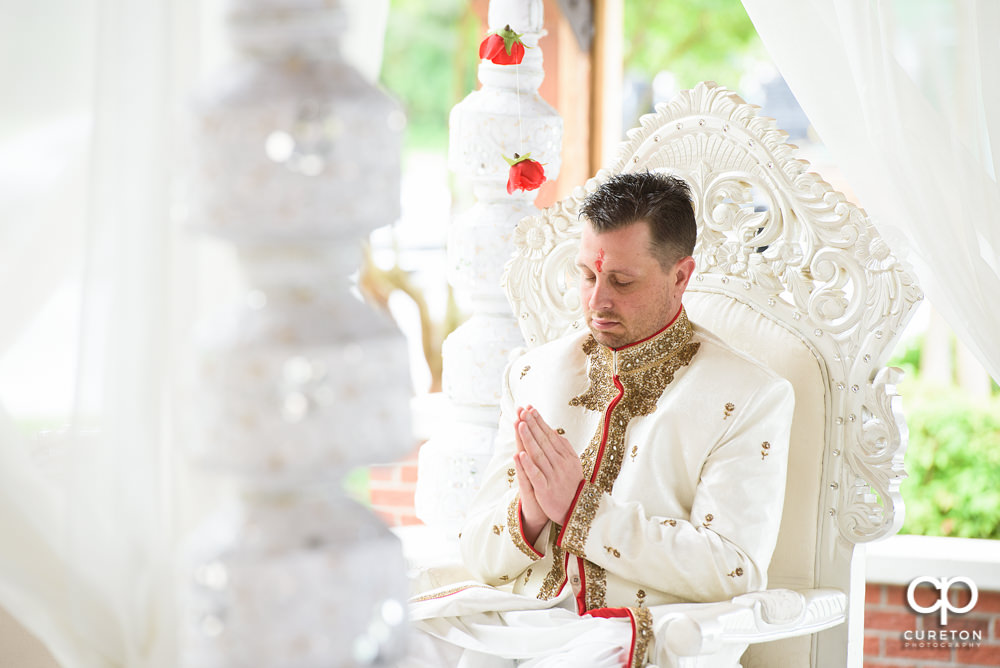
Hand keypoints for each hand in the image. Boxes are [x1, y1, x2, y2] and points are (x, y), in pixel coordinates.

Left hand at [515, 405, 583, 524]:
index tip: (530, 408)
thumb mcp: (573, 463)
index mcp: (566, 456)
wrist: (576, 510)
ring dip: (528, 439)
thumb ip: (564, 447)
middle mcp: (560, 464)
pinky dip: (528, 464)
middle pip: (543, 441)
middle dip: (532, 425)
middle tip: (522, 410)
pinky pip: (536, 475)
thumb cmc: (571, 484)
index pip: (550, 435)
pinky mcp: (545, 490)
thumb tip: (554, 430)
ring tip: (520, 424)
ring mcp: (552, 476)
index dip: (539, 421)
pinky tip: (520, 454)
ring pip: (538, 454)